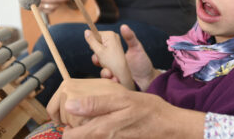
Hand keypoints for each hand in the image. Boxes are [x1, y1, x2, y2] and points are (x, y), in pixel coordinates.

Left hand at [57, 82, 204, 138]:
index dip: (64, 125)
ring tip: (91, 116)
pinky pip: (102, 138)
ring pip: (90, 138)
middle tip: (78, 114)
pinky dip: (98, 131)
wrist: (169, 126)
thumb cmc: (148, 110)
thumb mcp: (121, 99)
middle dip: (73, 128)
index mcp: (100, 130)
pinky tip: (107, 120)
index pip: (69, 137)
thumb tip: (69, 105)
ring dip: (87, 129)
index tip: (67, 114)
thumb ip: (95, 104)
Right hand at [94, 25, 158, 90]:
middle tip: (98, 60)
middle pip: (97, 60)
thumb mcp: (137, 48)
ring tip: (111, 74)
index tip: (94, 46)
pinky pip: (108, 82)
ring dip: (104, 73)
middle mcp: (111, 62)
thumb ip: (130, 38)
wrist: (149, 80)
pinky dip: (111, 81)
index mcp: (114, 52)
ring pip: (102, 72)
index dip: (96, 46)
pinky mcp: (115, 82)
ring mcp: (113, 73)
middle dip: (96, 60)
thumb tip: (123, 26)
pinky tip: (116, 80)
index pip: (100, 47)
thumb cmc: (143, 62)